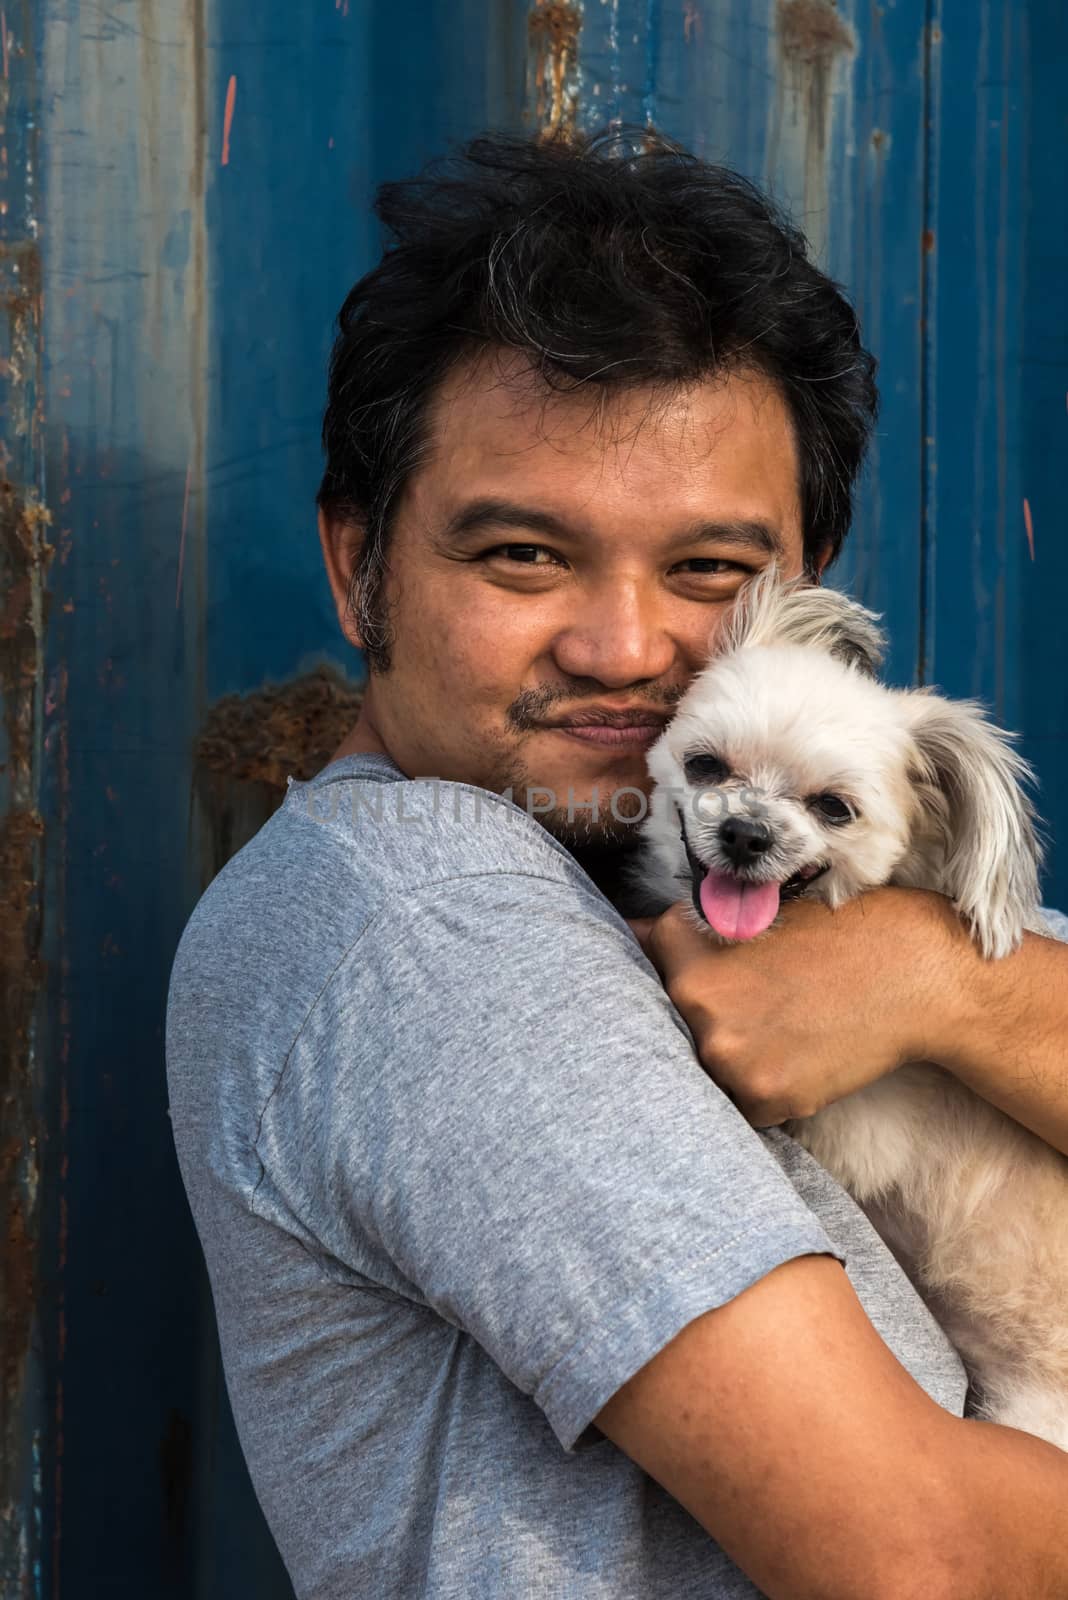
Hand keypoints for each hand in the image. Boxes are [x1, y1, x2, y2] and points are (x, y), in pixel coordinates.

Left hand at [627, 888, 970, 1126]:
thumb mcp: (756, 916)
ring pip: (703, 1069)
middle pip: (669, 1026)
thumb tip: (626, 934)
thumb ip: (684, 935)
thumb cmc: (837, 936)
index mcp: (686, 954)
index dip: (667, 972)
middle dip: (699, 1020)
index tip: (685, 978)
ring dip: (731, 1057)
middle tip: (756, 1004)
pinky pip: (740, 1104)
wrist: (914, 974)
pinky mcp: (764, 1097)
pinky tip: (799, 1056)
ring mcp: (729, 1057)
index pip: (637, 970)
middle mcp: (697, 1007)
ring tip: (783, 1026)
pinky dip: (762, 1088)